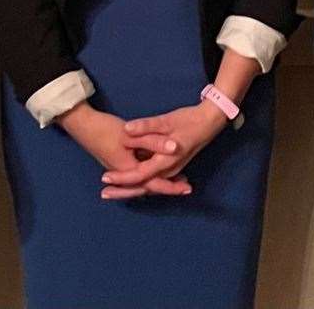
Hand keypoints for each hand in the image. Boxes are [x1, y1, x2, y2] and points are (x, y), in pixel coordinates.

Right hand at [58, 101, 191, 199]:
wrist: (82, 125)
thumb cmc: (105, 129)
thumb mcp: (131, 135)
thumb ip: (153, 141)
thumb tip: (174, 147)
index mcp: (129, 170)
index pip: (154, 184)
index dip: (172, 186)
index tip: (187, 188)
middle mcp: (125, 174)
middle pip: (150, 186)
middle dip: (168, 187)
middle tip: (187, 187)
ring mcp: (120, 169)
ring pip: (145, 180)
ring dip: (160, 181)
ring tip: (178, 179)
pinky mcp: (118, 162)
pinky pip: (139, 173)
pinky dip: (151, 173)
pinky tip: (158, 167)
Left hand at [101, 102, 229, 198]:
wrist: (210, 122)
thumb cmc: (189, 120)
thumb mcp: (167, 121)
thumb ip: (147, 127)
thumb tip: (127, 130)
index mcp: (165, 161)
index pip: (139, 174)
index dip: (121, 177)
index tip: (105, 178)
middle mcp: (168, 170)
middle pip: (142, 185)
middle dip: (123, 191)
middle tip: (103, 194)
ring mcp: (171, 169)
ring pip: (148, 183)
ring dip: (130, 187)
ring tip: (112, 189)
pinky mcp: (172, 165)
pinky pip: (154, 178)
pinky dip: (141, 181)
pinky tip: (131, 180)